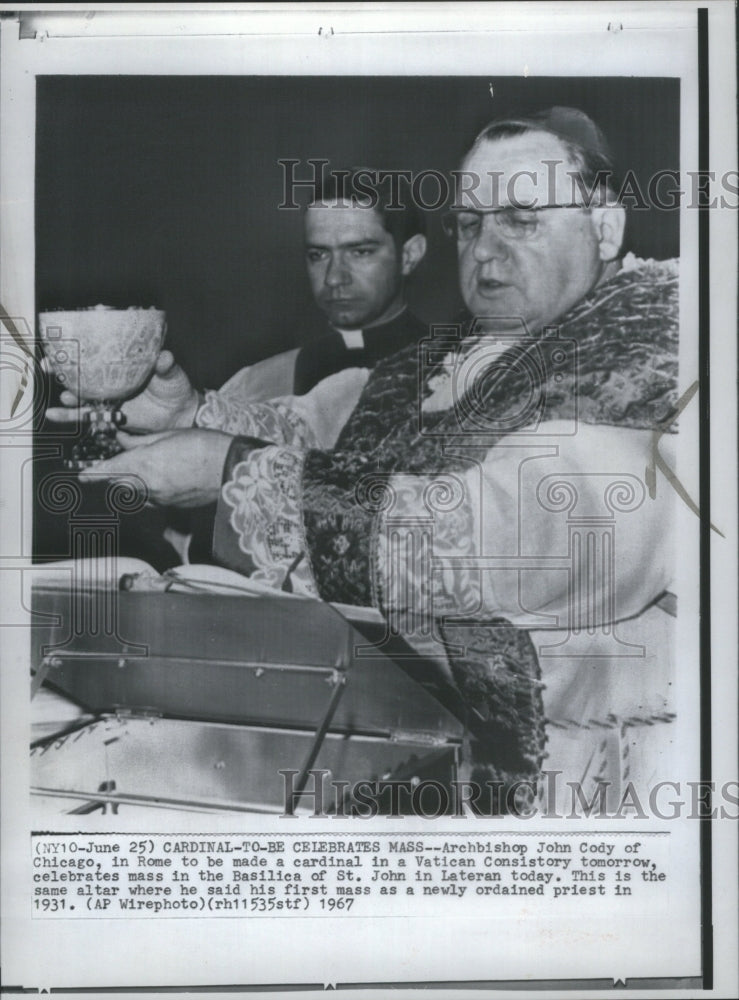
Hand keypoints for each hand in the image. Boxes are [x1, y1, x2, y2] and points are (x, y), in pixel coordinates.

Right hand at [45, 351, 200, 432]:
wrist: (179, 414)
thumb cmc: (176, 388)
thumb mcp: (172, 373)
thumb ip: (166, 366)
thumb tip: (165, 356)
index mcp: (123, 363)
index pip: (98, 352)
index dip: (79, 346)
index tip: (62, 342)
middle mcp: (111, 378)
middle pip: (82, 372)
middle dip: (63, 368)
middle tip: (50, 366)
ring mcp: (108, 397)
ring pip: (81, 395)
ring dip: (68, 395)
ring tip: (63, 396)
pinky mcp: (108, 415)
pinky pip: (86, 415)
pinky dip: (70, 416)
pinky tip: (54, 414)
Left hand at [78, 428, 233, 507]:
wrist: (232, 469)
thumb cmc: (204, 446)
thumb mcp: (168, 436)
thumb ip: (141, 441)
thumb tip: (123, 440)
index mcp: (144, 465)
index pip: (107, 472)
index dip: (91, 474)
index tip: (80, 474)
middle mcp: (148, 487)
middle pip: (118, 486)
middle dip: (113, 477)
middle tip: (110, 468)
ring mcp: (162, 500)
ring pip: (136, 495)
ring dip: (132, 485)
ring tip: (143, 471)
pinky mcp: (174, 507)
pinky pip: (154, 501)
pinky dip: (151, 491)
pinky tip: (164, 478)